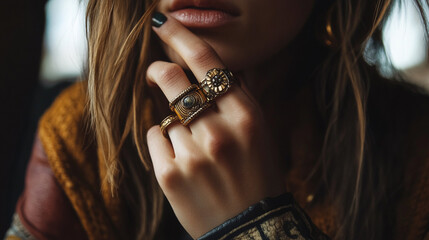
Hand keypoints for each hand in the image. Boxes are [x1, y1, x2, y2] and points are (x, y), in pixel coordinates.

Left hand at [146, 14, 283, 238]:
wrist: (250, 229)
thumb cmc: (256, 176)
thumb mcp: (259, 132)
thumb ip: (237, 98)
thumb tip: (208, 68)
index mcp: (247, 117)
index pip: (207, 63)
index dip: (181, 36)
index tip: (162, 23)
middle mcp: (220, 132)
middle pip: (174, 81)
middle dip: (159, 71)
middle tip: (155, 72)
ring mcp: (193, 154)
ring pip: (166, 116)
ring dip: (175, 125)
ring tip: (195, 150)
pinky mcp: (170, 176)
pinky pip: (155, 138)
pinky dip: (164, 143)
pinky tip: (182, 161)